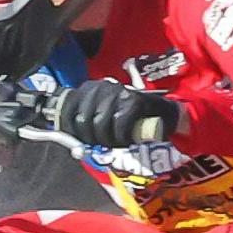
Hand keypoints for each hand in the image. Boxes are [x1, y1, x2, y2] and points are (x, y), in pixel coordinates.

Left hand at [53, 79, 182, 153]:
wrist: (165, 112)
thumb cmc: (131, 116)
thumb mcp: (104, 114)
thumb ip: (87, 122)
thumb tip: (71, 143)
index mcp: (89, 88)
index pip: (67, 111)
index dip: (70, 131)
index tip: (80, 141)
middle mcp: (102, 86)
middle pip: (83, 121)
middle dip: (91, 139)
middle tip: (103, 145)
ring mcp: (118, 92)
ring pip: (99, 124)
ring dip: (107, 140)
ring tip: (115, 143)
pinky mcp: (134, 101)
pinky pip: (119, 125)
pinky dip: (121, 137)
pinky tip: (127, 139)